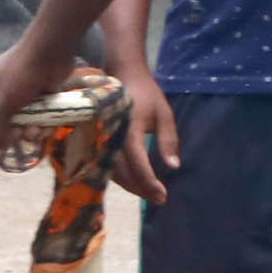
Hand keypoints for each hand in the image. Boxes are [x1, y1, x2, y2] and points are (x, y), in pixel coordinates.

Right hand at [0, 34, 78, 164]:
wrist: (50, 53)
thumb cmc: (20, 75)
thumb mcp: (2, 103)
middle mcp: (1, 91)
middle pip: (3, 122)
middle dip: (14, 132)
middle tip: (21, 135)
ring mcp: (22, 93)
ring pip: (23, 121)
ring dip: (30, 131)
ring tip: (37, 131)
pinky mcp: (40, 95)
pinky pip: (39, 116)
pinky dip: (43, 123)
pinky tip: (47, 127)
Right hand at [108, 68, 178, 206]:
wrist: (122, 73)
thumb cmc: (146, 93)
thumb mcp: (164, 114)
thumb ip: (168, 140)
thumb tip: (173, 166)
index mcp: (130, 128)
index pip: (138, 163)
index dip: (149, 183)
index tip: (162, 195)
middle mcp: (112, 135)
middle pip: (123, 173)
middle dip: (141, 189)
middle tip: (159, 199)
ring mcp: (102, 138)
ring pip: (112, 172)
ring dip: (130, 186)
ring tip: (149, 193)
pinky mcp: (98, 140)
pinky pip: (107, 165)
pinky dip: (121, 177)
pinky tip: (134, 181)